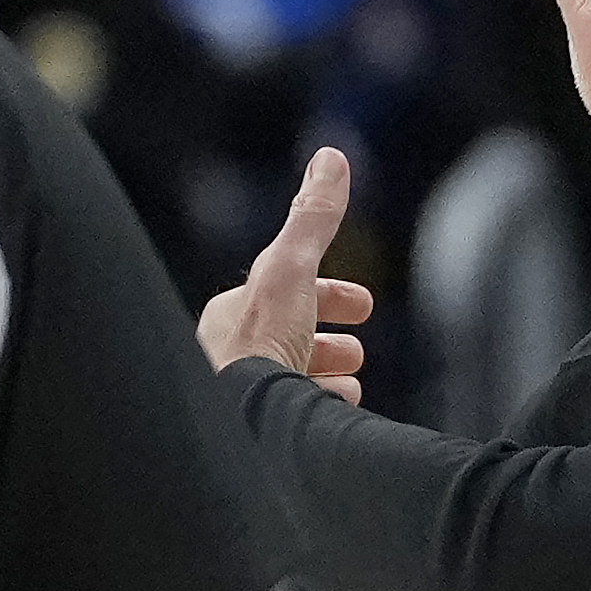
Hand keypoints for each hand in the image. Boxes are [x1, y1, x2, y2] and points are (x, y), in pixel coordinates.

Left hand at [199, 149, 375, 401]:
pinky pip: (297, 414)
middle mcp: (228, 357)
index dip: (329, 294)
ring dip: (325, 375)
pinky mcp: (262, 432)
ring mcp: (244, 399)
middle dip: (328, 339)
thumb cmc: (260, 347)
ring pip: (292, 379)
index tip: (362, 305)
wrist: (247, 425)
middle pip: (289, 339)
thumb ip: (313, 217)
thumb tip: (331, 159)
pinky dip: (322, 407)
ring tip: (350, 381)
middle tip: (356, 349)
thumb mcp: (292, 269)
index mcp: (230, 316)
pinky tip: (339, 408)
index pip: (286, 295)